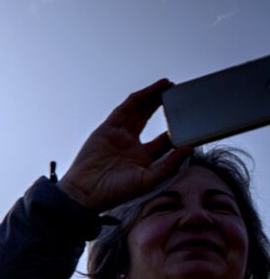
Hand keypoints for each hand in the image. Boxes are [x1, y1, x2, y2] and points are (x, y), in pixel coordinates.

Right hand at [57, 79, 191, 212]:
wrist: (86, 194)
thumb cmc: (115, 193)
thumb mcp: (149, 180)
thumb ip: (169, 165)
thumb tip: (189, 148)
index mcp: (143, 158)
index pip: (165, 139)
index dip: (178, 128)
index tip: (192, 119)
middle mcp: (131, 144)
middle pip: (150, 118)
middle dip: (164, 105)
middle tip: (179, 93)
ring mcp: (118, 135)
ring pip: (138, 110)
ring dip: (152, 96)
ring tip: (168, 85)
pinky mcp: (107, 129)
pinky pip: (126, 109)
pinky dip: (139, 98)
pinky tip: (152, 90)